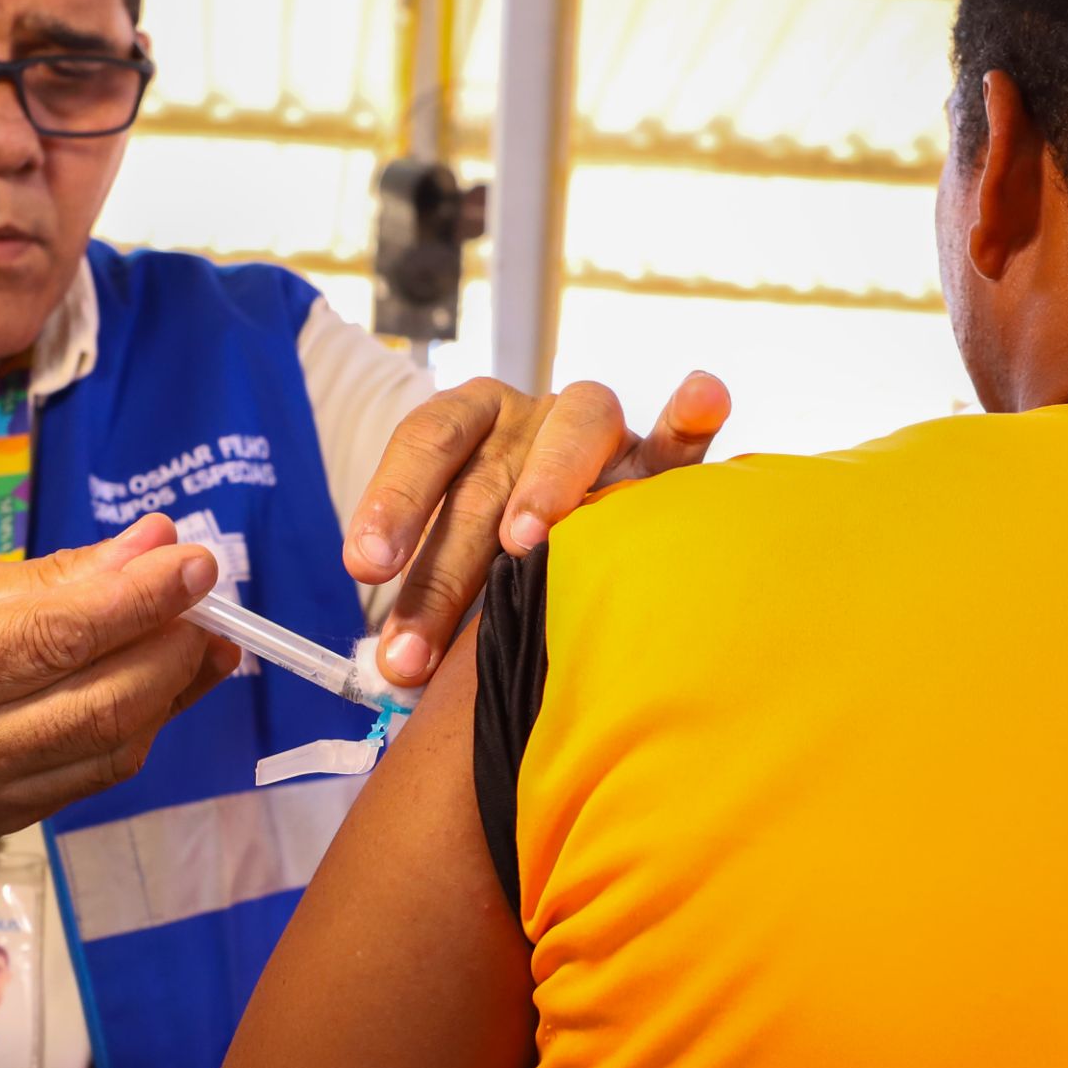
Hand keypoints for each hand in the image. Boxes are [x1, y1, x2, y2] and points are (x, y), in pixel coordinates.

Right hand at [0, 512, 237, 841]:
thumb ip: (51, 576)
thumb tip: (152, 545)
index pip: (55, 636)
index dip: (140, 599)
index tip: (197, 562)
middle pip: (99, 702)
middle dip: (170, 646)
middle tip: (204, 599)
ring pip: (111, 747)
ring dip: (171, 690)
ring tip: (196, 639)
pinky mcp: (4, 825)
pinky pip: (97, 775)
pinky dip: (139, 726)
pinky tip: (154, 686)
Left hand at [346, 369, 730, 684]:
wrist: (575, 522)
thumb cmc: (498, 551)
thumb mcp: (456, 560)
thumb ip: (430, 598)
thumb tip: (393, 672)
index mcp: (468, 423)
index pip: (425, 444)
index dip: (392, 500)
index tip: (365, 566)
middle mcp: (527, 419)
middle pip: (484, 474)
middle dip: (447, 566)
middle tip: (417, 645)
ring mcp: (596, 433)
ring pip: (576, 431)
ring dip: (549, 479)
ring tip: (525, 540)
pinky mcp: (656, 461)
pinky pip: (678, 439)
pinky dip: (690, 417)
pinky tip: (703, 396)